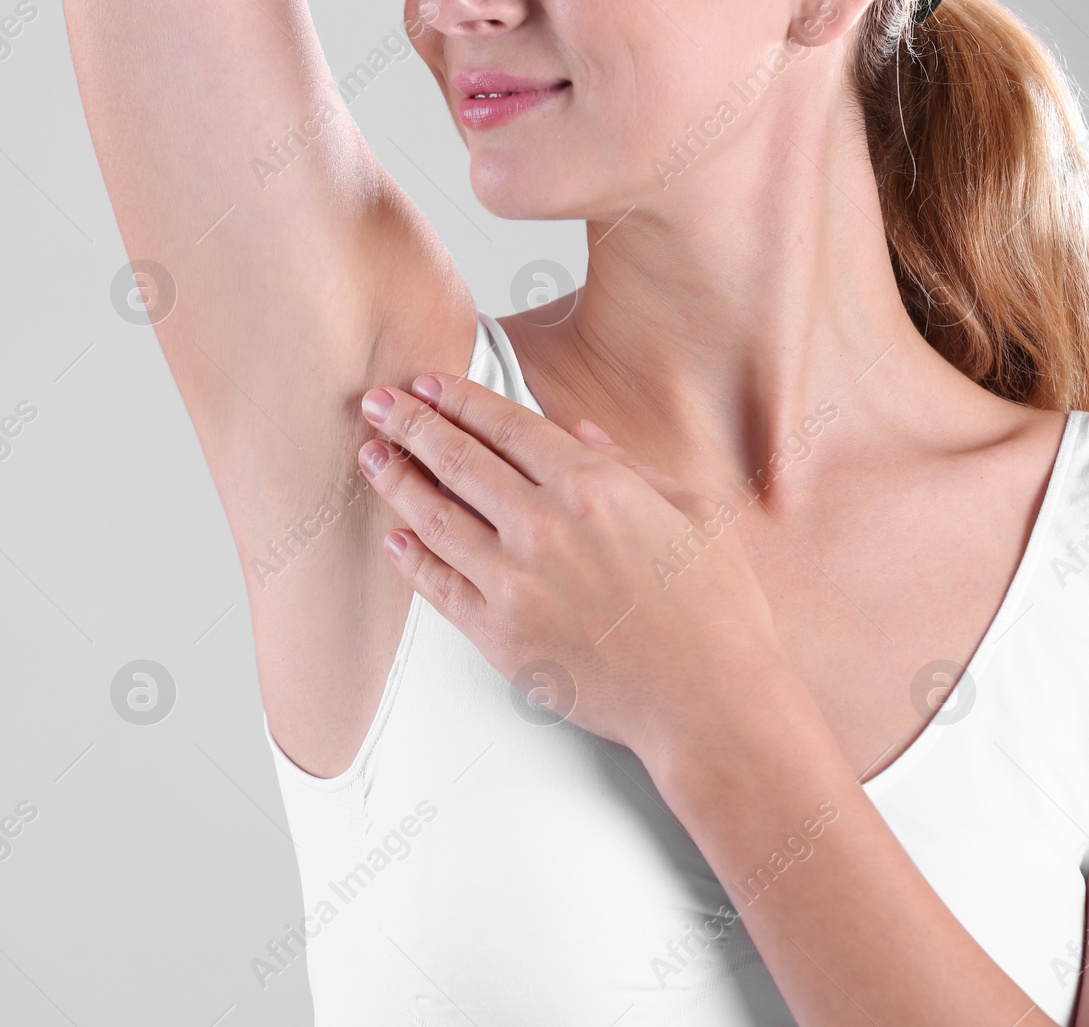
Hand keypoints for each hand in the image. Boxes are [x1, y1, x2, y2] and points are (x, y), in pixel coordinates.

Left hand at [358, 372, 788, 759]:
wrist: (709, 701)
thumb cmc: (716, 613)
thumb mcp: (696, 512)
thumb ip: (632, 466)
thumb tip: (581, 433)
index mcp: (593, 487)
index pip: (505, 425)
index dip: (458, 400)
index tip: (428, 386)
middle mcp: (544, 527)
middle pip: (457, 460)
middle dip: (410, 424)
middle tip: (378, 405)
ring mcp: (514, 582)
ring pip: (434, 517)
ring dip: (396, 481)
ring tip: (372, 459)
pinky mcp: (498, 634)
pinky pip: (438, 585)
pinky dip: (411, 557)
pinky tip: (396, 538)